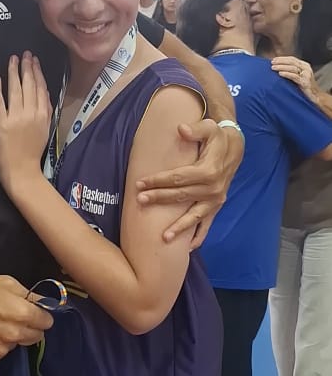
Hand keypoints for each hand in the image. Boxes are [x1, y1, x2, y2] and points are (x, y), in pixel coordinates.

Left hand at [0, 53, 51, 196]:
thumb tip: (44, 92)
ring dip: (13, 72)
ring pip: (16, 89)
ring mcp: (16, 117)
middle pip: (29, 85)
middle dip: (26, 67)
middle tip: (24, 54)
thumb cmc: (33, 152)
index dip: (37, 72)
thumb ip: (46, 110)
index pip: (40, 88)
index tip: (34, 60)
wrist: (22, 171)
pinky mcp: (2, 123)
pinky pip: (0, 102)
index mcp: (43, 115)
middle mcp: (31, 113)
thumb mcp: (46, 129)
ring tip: (12, 59)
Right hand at [0, 274, 53, 363]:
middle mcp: (16, 334)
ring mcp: (3, 349)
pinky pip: (2, 352)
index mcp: (23, 313)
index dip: (41, 316)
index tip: (33, 312)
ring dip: (12, 337)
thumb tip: (42, 303)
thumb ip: (28, 294)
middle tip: (14, 318)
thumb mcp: (6, 282)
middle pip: (36, 336)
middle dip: (30, 327)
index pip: (47, 322)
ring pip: (18, 344)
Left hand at [136, 118, 242, 248]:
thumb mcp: (209, 128)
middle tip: (140, 201)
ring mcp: (216, 200)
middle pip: (181, 197)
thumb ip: (195, 129)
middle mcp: (213, 189)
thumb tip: (181, 129)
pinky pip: (207, 225)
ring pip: (193, 217)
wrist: (235, 148)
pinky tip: (186, 248)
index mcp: (209, 171)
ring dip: (178, 227)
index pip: (178, 178)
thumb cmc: (218, 137)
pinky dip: (198, 237)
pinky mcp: (217, 206)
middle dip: (159, 199)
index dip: (158, 180)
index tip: (140, 183)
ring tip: (163, 238)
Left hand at [271, 56, 318, 102]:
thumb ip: (291, 71)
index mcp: (304, 66)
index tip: (273, 60)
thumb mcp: (298, 77)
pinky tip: (280, 74)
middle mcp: (306, 68)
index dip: (282, 58)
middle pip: (292, 62)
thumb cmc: (304, 88)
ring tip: (273, 68)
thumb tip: (277, 68)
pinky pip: (294, 77)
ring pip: (292, 68)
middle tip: (272, 63)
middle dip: (281, 61)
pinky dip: (286, 74)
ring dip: (281, 67)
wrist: (315, 97)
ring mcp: (306, 75)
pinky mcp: (305, 82)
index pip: (292, 59)